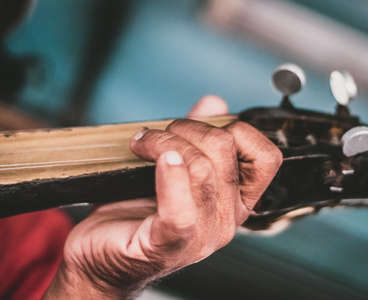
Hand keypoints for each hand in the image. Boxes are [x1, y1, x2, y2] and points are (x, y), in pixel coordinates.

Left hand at [43, 96, 281, 298]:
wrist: (101, 256)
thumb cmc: (135, 211)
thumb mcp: (172, 167)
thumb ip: (197, 137)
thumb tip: (214, 104)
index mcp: (233, 200)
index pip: (266, 158)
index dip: (238, 130)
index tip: (202, 126)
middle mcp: (226, 220)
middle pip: (225, 151)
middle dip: (187, 127)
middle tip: (156, 133)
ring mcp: (201, 237)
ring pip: (201, 169)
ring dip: (165, 142)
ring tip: (140, 142)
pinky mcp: (169, 246)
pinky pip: (180, 210)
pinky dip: (169, 177)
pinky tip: (153, 160)